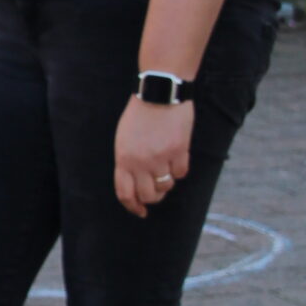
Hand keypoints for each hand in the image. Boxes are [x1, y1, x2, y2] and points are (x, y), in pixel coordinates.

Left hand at [114, 95, 192, 218]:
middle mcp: (140, 162)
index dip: (133, 207)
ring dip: (168, 182)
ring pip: (166, 186)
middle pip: (148, 195)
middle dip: (154, 196)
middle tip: (158, 189)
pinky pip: (181, 173)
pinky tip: (177, 155)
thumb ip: (127, 162)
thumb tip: (135, 184)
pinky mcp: (178, 151)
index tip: (141, 211)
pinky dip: (180, 168)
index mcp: (123, 159)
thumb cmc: (139, 115)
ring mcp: (160, 158)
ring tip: (166, 167)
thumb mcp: (123, 139)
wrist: (158, 94)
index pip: (125, 193)